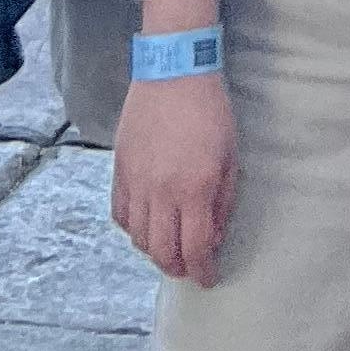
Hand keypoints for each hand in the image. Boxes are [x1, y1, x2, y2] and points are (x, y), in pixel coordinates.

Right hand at [112, 72, 239, 285]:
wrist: (174, 72)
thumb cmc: (210, 111)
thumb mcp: (229, 157)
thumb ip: (222, 201)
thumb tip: (214, 236)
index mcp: (194, 188)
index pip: (196, 248)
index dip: (203, 271)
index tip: (208, 278)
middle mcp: (162, 192)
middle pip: (163, 252)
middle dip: (178, 268)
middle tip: (188, 268)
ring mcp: (137, 182)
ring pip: (139, 238)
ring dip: (155, 250)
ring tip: (168, 246)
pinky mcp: (120, 170)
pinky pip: (121, 214)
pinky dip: (133, 228)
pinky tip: (146, 223)